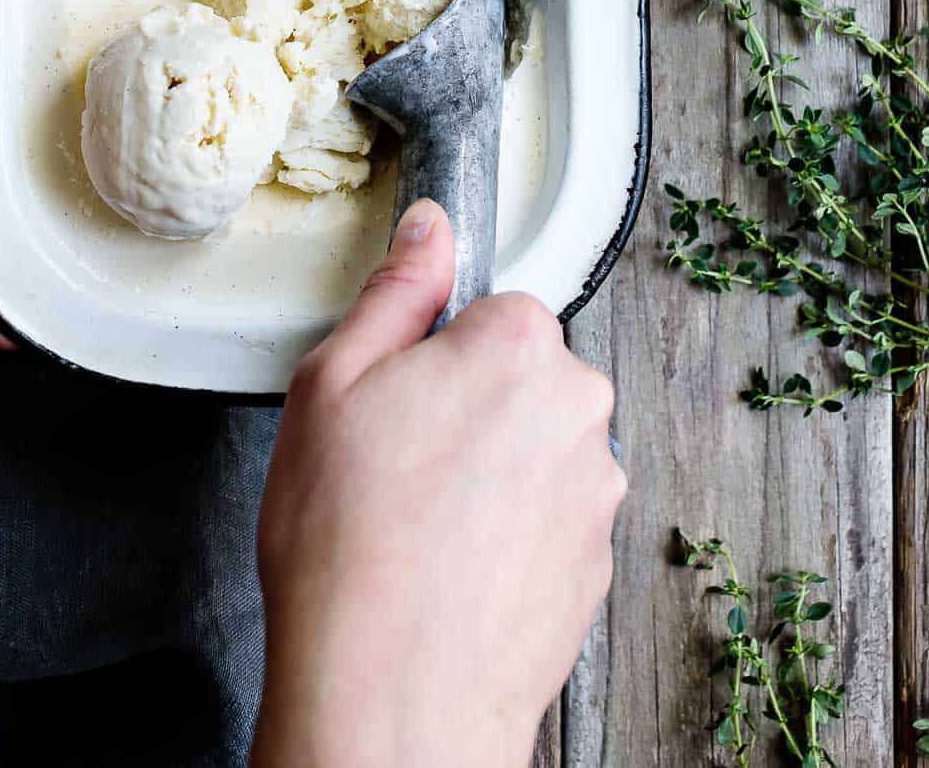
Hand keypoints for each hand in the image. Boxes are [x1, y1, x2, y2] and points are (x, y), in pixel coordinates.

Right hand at [251, 200, 625, 767]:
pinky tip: (454, 569)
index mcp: (519, 348)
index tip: (402, 394)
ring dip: (495, 474)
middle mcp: (578, 411)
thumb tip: (430, 229)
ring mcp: (595, 493)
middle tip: (400, 463)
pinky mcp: (597, 565)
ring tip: (422, 528)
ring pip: (539, 451)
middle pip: (526, 377)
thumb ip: (396, 290)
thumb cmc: (349, 547)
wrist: (390, 699)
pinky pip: (550, 520)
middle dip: (473, 406)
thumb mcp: (331, 383)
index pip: (496, 309)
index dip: (438, 352)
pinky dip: (511, 536)